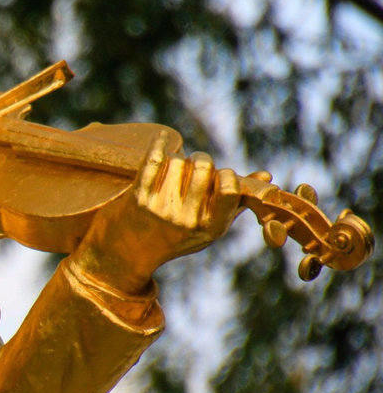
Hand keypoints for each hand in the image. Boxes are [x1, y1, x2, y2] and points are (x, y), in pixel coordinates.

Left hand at [72, 132, 240, 294]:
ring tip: (172, 171)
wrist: (126, 253)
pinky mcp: (138, 198)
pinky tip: (162, 139)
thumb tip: (266, 176)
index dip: (224, 175)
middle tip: (193, 166)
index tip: (218, 176)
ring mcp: (161, 208)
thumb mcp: (208, 227)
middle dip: (200, 160)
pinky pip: (154, 160)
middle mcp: (187, 219)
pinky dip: (158, 145)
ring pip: (178, 161)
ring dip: (177, 159)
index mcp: (210, 227)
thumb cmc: (174, 237)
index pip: (229, 188)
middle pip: (203, 166)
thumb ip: (235, 202)